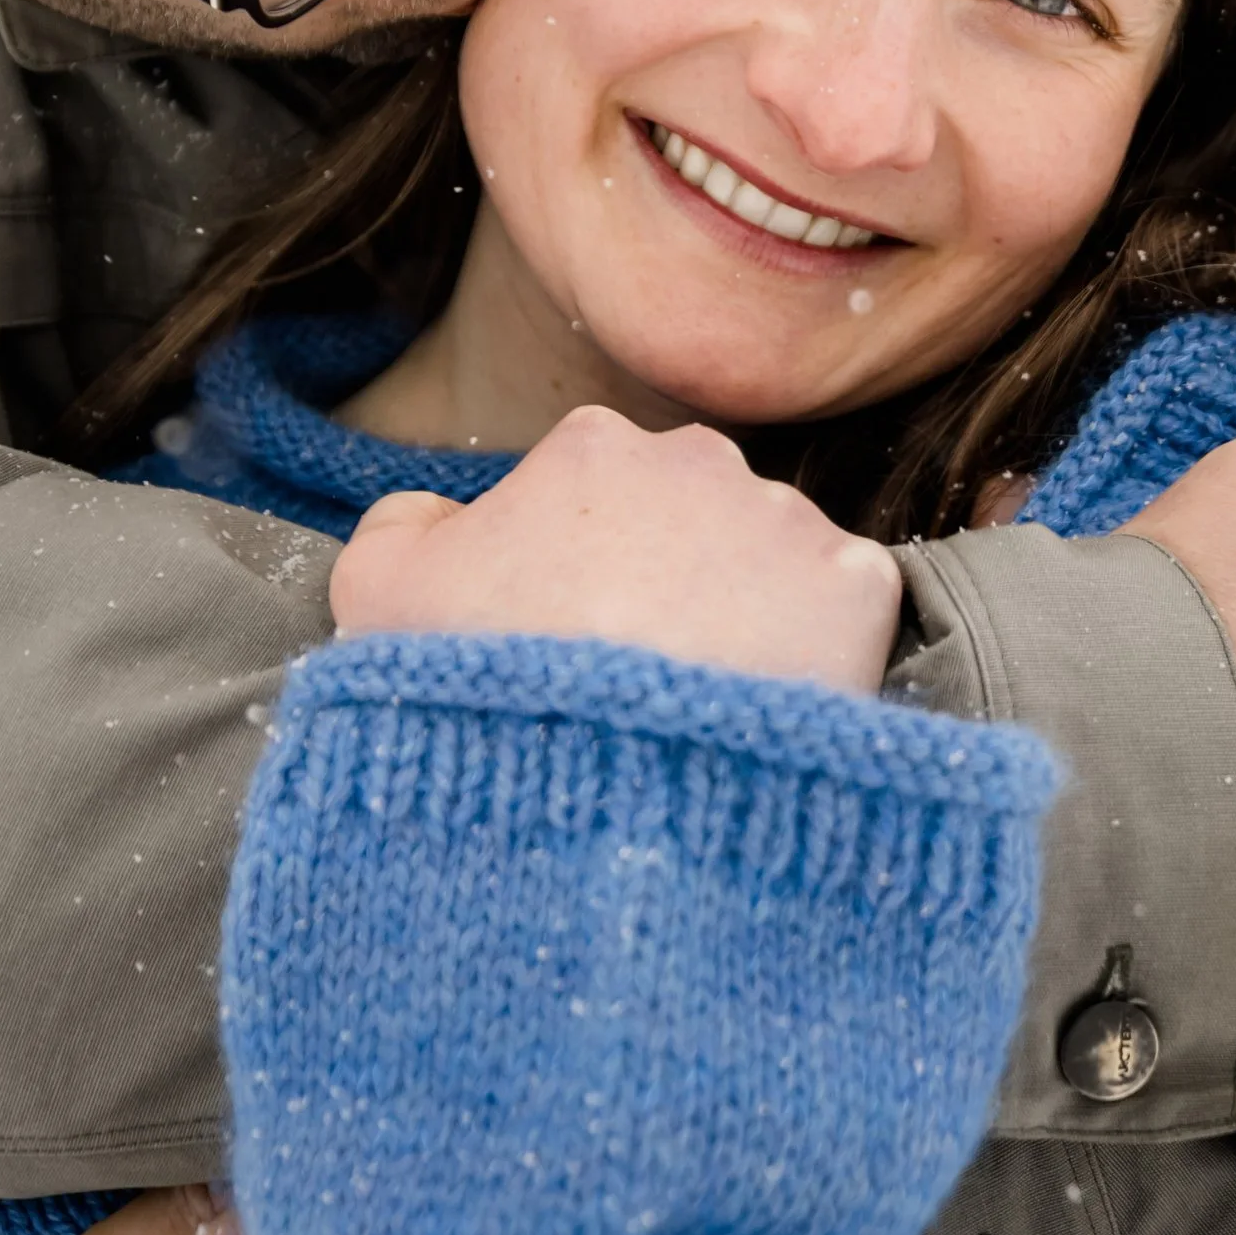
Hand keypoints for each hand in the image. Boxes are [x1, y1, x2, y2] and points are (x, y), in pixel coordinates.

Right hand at [331, 406, 903, 696]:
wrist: (606, 785)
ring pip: (765, 564)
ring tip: (703, 708)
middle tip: (635, 680)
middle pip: (684, 520)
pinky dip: (814, 655)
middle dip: (665, 582)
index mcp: (593, 449)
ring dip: (741, 617)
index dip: (569, 570)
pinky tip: (766, 711)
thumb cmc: (485, 684)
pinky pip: (841, 612)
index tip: (566, 639)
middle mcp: (701, 461)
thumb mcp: (377, 593)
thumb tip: (433, 515)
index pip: (586, 493)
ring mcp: (786, 524)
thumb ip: (399, 527)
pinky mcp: (857, 592)